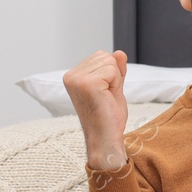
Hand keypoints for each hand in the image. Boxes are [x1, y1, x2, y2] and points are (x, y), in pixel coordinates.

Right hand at [63, 49, 128, 169]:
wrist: (106, 138)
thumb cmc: (108, 117)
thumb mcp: (114, 88)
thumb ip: (115, 70)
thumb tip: (119, 52)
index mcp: (73, 76)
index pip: (101, 56)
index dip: (111, 74)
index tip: (104, 93)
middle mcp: (71, 76)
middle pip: (106, 56)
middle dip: (114, 76)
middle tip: (106, 97)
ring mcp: (77, 79)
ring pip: (110, 62)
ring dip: (115, 81)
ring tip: (106, 98)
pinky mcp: (87, 83)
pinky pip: (113, 71)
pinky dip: (116, 84)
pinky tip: (107, 99)